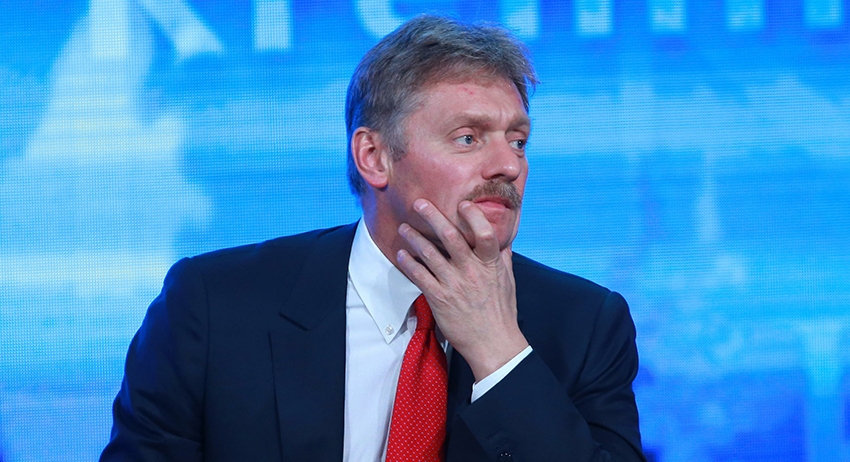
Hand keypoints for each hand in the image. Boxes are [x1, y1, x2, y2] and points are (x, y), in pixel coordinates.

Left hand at [396, 198, 528, 380]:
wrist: (493, 343)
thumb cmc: (502, 312)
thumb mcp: (508, 281)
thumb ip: (502, 258)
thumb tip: (502, 240)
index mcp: (490, 264)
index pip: (485, 233)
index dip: (474, 216)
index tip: (463, 203)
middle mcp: (471, 271)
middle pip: (450, 236)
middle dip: (432, 216)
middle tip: (419, 203)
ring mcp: (453, 284)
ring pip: (429, 253)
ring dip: (414, 238)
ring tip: (404, 228)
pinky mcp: (439, 298)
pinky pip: (419, 276)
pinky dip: (408, 263)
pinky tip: (401, 254)